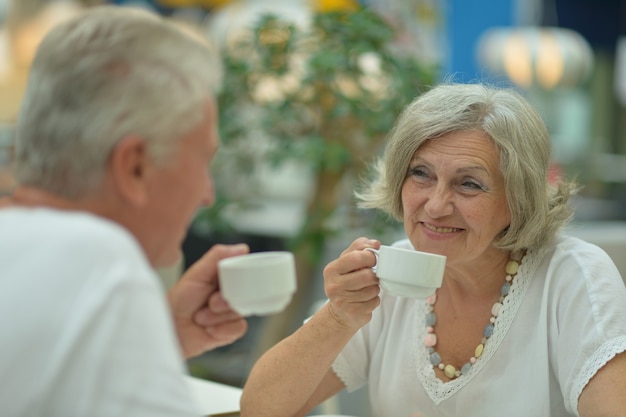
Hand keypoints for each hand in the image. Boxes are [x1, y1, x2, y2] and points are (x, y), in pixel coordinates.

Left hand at [167, 243, 248, 357]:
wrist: (170, 329)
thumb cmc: (178, 301)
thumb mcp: (197, 274)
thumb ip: (217, 257)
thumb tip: (242, 248)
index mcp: (224, 278)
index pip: (244, 274)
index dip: (238, 280)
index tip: (226, 285)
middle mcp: (230, 294)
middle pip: (244, 295)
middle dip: (223, 301)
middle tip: (210, 302)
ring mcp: (231, 312)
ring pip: (240, 312)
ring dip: (218, 316)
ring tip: (201, 317)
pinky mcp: (230, 330)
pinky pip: (239, 327)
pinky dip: (222, 330)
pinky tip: (209, 329)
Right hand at [322, 237, 380, 330]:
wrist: (339, 311)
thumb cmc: (346, 280)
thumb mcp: (348, 260)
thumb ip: (360, 247)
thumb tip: (376, 243)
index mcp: (331, 269)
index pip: (357, 257)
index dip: (370, 257)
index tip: (372, 261)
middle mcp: (333, 285)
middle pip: (367, 276)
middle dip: (374, 276)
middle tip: (372, 276)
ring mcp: (341, 301)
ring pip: (372, 290)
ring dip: (375, 289)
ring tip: (367, 289)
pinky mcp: (351, 313)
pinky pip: (374, 302)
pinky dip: (374, 300)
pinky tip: (366, 300)